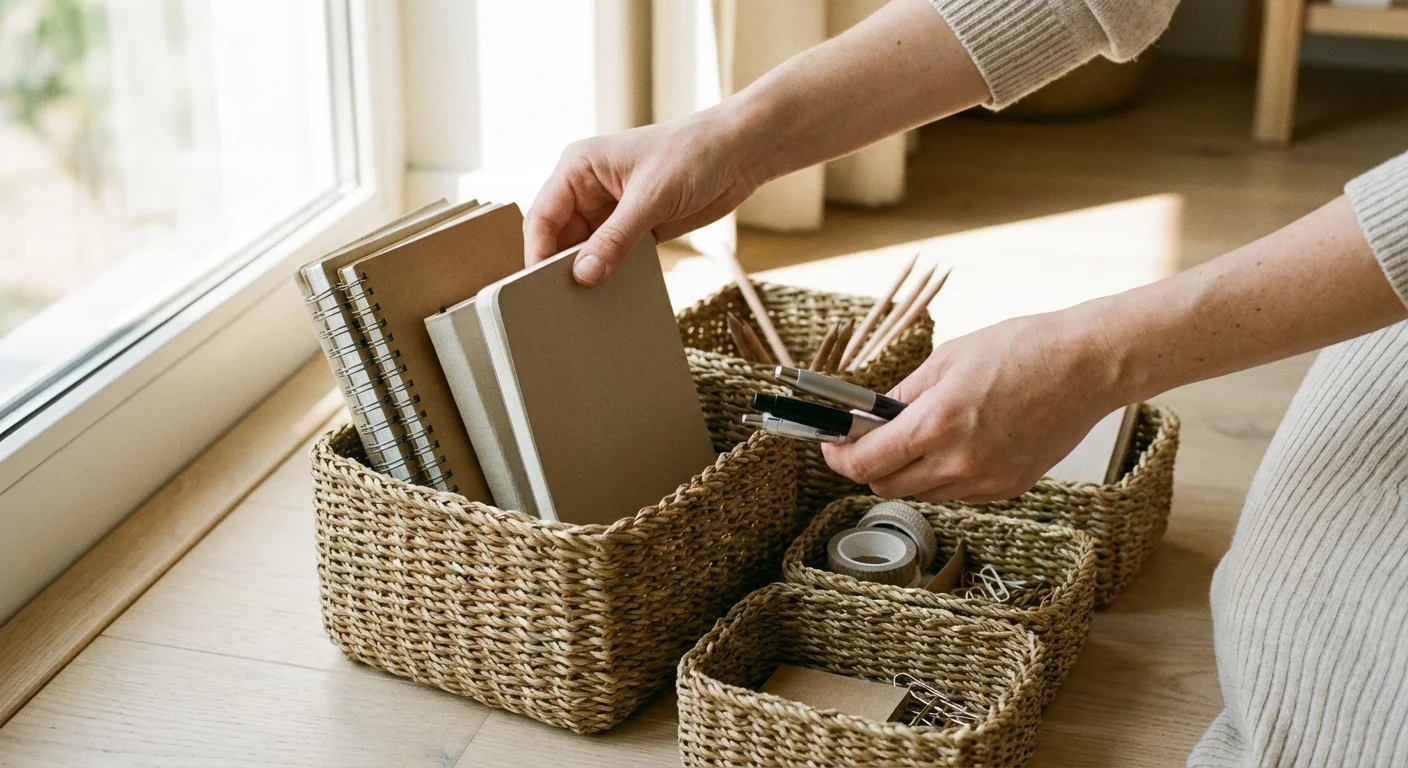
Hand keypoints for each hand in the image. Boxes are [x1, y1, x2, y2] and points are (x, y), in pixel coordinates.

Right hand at [524, 109, 759, 286]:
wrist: (740, 153)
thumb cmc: (693, 154)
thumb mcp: (651, 197)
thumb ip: (615, 238)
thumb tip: (584, 275)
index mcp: (579, 168)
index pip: (543, 216)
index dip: (538, 252)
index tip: (539, 285)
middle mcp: (589, 190)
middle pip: (560, 239)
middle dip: (562, 269)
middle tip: (561, 304)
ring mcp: (612, 212)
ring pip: (586, 253)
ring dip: (589, 275)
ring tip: (586, 305)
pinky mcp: (636, 229)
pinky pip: (614, 259)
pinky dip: (613, 276)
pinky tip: (614, 296)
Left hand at [822, 311, 1122, 502]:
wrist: (1087, 366)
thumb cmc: (1022, 350)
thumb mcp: (946, 359)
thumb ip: (901, 395)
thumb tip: (865, 415)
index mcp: (937, 424)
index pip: (865, 463)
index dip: (838, 456)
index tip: (831, 444)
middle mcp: (959, 462)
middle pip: (886, 486)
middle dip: (868, 465)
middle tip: (868, 439)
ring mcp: (985, 481)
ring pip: (921, 493)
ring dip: (907, 471)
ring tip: (921, 435)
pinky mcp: (1008, 488)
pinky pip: (956, 491)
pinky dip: (943, 474)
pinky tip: (959, 443)